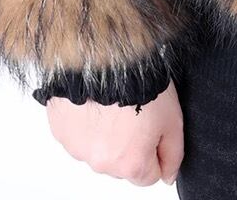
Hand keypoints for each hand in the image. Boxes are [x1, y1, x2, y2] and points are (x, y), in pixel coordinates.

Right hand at [46, 81, 183, 186]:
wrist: (110, 60)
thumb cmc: (143, 86)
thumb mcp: (173, 119)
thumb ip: (173, 154)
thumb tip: (168, 176)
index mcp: (130, 165)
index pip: (148, 176)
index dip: (156, 151)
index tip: (155, 129)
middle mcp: (102, 164)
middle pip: (122, 164)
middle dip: (131, 145)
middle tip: (137, 113)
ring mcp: (78, 149)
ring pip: (99, 150)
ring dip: (107, 135)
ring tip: (116, 105)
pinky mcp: (62, 131)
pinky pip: (78, 135)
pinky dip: (87, 124)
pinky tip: (98, 103)